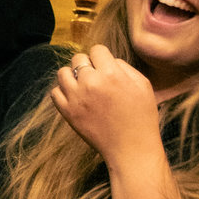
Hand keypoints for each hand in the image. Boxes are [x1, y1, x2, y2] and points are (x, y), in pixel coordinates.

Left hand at [51, 46, 161, 169]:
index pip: (97, 49)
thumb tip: (108, 59)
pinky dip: (63, 92)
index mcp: (111, 74)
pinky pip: (55, 92)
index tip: (106, 67)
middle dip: (87, 65)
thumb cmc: (141, 117)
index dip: (102, 57)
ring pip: (62, 72)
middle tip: (96, 78)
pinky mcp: (67, 112)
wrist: (131, 149)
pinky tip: (76, 98)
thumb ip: (124, 67)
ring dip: (72, 76)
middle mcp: (91, 82)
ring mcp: (76, 97)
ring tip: (84, 86)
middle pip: (78, 58)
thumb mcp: (143, 86)